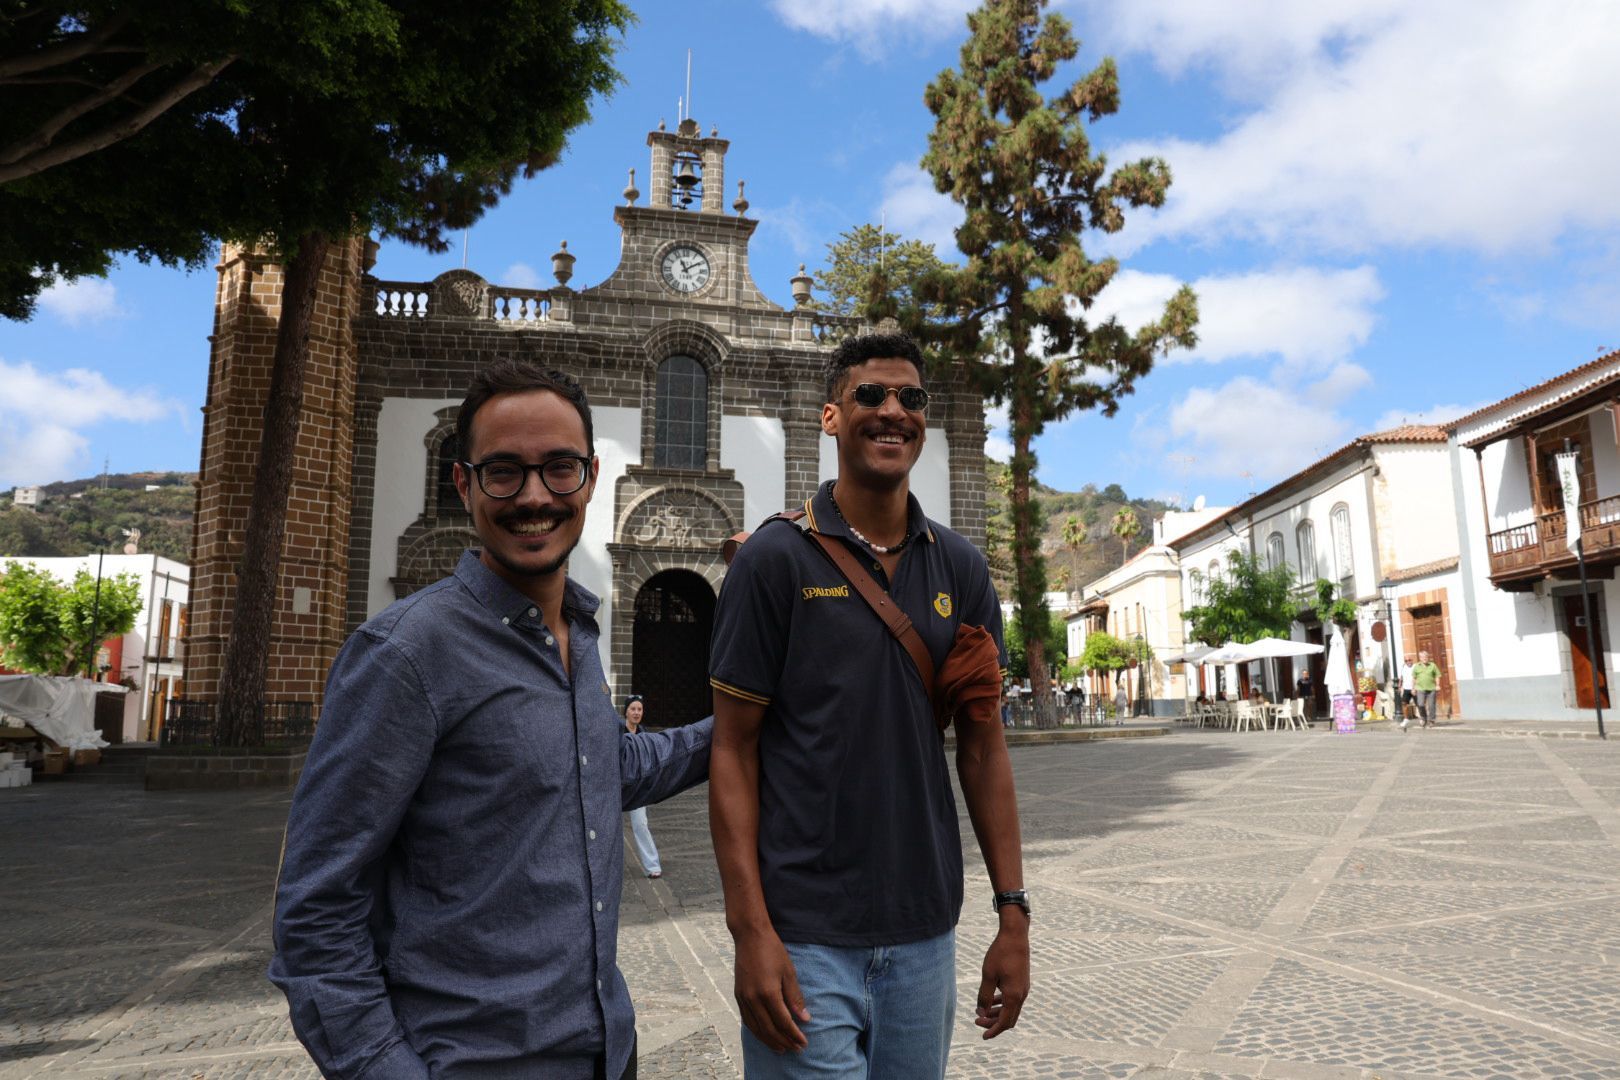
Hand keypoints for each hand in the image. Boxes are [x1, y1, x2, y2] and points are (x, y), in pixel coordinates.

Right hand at [733, 928, 810, 1052]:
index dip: (794, 1034)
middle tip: (796, 1049)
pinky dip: (757, 1031)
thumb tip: (804, 1018)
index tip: (804, 1042)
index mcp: (768, 993)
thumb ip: (795, 997)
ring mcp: (743, 998)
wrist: (750, 936)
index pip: (783, 1022)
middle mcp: (753, 999)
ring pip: (756, 1028)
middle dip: (783, 1041)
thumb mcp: (789, 972)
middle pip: (769, 1029)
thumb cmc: (773, 950)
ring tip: (781, 1048)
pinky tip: (764, 1035)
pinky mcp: (738, 995)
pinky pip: (747, 1020)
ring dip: (769, 1040)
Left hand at [975, 922, 1028, 1038]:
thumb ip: (984, 996)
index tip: (983, 1036)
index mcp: (1014, 996)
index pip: (1005, 1022)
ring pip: (1011, 1009)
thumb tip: (981, 1012)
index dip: (993, 1031)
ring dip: (997, 1013)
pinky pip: (1013, 999)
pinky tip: (991, 1000)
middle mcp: (1021, 995)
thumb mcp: (988, 975)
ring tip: (981, 1012)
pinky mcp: (1022, 982)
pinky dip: (1002, 1004)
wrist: (1015, 936)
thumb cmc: (1000, 954)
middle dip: (994, 1023)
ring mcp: (1023, 988)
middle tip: (977, 1021)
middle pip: (1009, 1019)